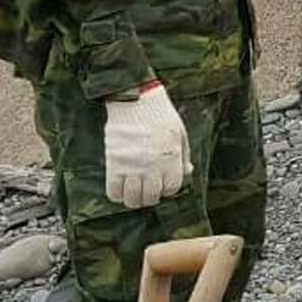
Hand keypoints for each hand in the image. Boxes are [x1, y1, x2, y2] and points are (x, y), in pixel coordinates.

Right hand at [103, 84, 189, 209]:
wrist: (136, 102)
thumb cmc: (161, 116)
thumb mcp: (180, 134)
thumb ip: (184, 156)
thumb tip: (187, 173)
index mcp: (171, 158)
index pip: (171, 188)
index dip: (168, 189)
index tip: (163, 185)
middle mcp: (152, 165)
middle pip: (151, 197)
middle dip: (151, 198)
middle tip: (149, 192)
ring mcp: (131, 166)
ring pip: (132, 198)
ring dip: (134, 200)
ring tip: (135, 194)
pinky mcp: (114, 163)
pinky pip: (113, 191)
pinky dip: (117, 195)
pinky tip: (121, 190)